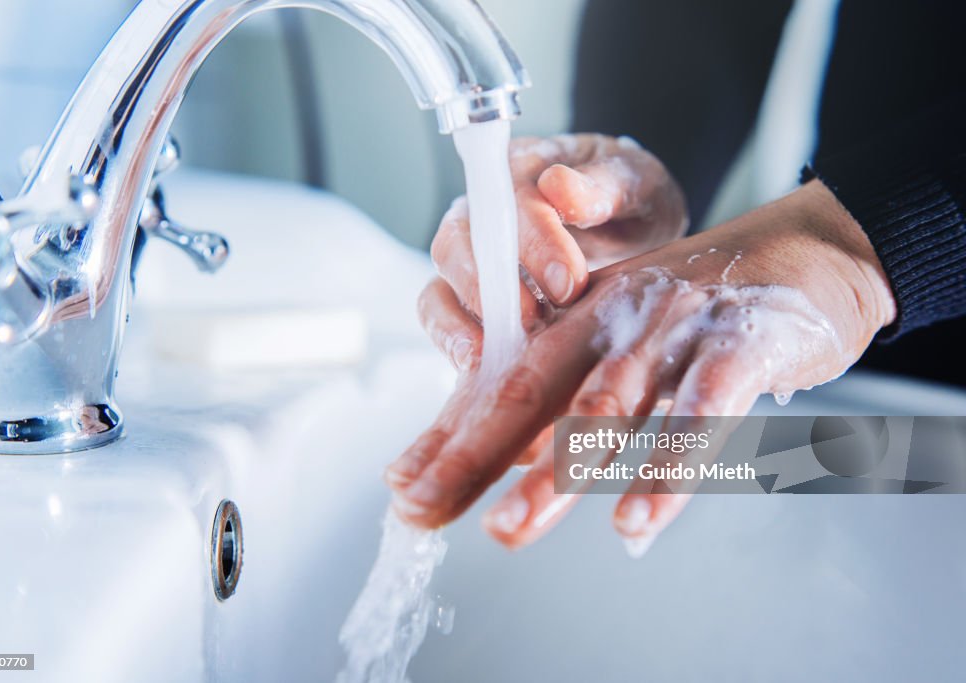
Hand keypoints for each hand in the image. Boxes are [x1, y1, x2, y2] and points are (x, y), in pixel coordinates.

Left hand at [389, 180, 895, 552]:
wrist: (803, 254)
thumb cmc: (698, 311)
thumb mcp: (619, 344)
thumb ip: (562, 400)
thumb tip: (497, 461)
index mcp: (577, 319)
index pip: (498, 380)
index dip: (447, 435)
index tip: (404, 489)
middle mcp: (612, 319)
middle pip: (531, 387)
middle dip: (473, 453)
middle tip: (425, 506)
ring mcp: (673, 328)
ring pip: (607, 402)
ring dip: (558, 469)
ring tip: (512, 526)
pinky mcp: (738, 343)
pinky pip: (700, 410)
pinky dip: (668, 467)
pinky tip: (638, 518)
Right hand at [423, 134, 686, 369]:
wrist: (634, 237)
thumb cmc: (627, 203)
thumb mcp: (636, 185)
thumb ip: (604, 184)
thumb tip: (558, 185)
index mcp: (522, 169)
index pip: (512, 198)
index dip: (535, 240)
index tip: (569, 281)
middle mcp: (482, 210)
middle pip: (461, 238)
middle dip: (496, 284)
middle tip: (537, 319)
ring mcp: (466, 254)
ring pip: (441, 278)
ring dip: (467, 315)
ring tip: (504, 348)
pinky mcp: (462, 297)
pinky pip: (438, 314)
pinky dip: (452, 338)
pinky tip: (481, 363)